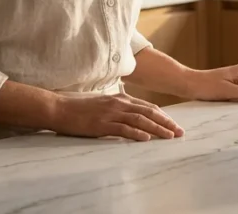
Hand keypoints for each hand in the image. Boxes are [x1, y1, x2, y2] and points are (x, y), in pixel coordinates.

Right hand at [51, 92, 184, 141]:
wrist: (58, 108)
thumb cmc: (78, 107)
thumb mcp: (101, 102)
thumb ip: (116, 105)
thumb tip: (127, 111)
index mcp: (119, 98)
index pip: (147, 106)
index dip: (162, 115)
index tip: (173, 123)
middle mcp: (119, 103)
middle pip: (149, 112)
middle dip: (166, 122)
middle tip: (179, 131)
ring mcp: (111, 113)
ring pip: (140, 120)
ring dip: (157, 128)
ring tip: (170, 136)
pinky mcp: (102, 125)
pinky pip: (123, 129)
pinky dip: (136, 134)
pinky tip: (146, 139)